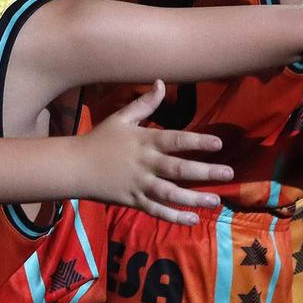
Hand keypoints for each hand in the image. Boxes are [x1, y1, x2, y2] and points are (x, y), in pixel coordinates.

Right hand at [80, 81, 233, 225]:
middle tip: (229, 173)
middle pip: (178, 169)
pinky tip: (193, 220)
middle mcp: (145, 164)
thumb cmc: (99, 140)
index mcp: (146, 142)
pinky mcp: (133, 201)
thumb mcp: (121, 118)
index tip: (219, 144)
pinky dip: (173, 216)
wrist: (73, 167)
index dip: (198, 143)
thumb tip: (161, 82)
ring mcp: (139, 185)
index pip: (176, 141)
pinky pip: (156, 210)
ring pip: (170, 193)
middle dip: (205, 172)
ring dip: (194, 198)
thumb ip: (144, 103)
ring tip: (216, 200)